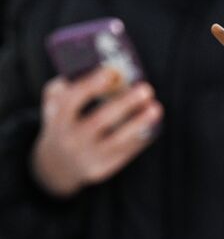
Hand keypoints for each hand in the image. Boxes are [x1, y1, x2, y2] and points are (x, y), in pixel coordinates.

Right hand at [30, 67, 162, 198]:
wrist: (57, 165)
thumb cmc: (63, 123)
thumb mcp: (54, 106)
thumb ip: (65, 87)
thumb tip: (97, 70)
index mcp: (57, 120)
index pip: (72, 101)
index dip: (91, 85)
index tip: (112, 71)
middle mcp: (70, 140)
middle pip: (100, 121)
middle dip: (125, 104)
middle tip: (146, 88)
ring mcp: (86, 157)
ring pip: (118, 140)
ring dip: (140, 123)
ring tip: (156, 108)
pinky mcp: (102, 169)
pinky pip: (126, 152)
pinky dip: (141, 138)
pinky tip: (153, 124)